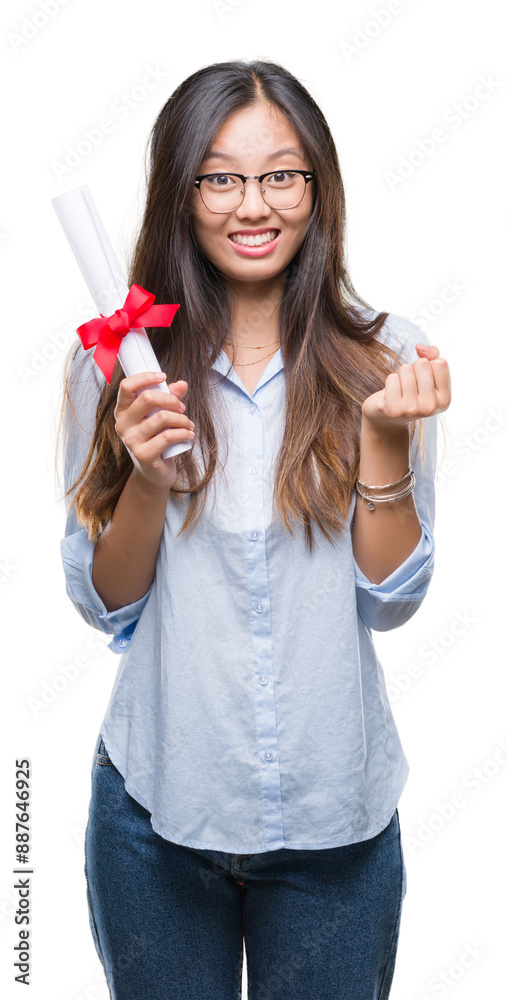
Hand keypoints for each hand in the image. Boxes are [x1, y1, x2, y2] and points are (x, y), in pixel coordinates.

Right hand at [113, 372, 194, 490]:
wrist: (154, 472)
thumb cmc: (157, 439)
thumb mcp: (161, 415)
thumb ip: (170, 398)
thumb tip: (182, 384)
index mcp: (123, 411)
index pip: (126, 386)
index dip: (146, 377)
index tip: (163, 376)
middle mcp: (122, 424)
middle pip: (147, 398)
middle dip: (171, 399)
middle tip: (182, 407)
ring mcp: (131, 440)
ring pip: (162, 417)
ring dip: (182, 419)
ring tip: (188, 424)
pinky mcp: (143, 454)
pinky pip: (168, 436)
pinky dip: (184, 433)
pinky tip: (189, 434)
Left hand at [361, 342, 450, 433]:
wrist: (387, 418)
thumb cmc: (410, 392)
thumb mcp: (427, 375)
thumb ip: (432, 356)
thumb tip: (420, 347)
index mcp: (444, 400)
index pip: (440, 363)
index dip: (429, 364)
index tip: (423, 378)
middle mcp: (431, 407)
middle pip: (422, 364)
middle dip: (413, 368)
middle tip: (409, 385)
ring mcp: (412, 409)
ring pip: (406, 369)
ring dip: (400, 375)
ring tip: (400, 389)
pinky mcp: (393, 409)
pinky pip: (392, 378)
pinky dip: (390, 381)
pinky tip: (390, 394)